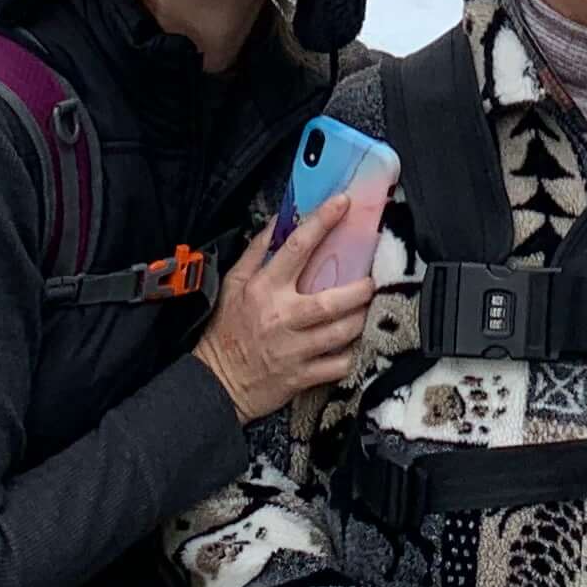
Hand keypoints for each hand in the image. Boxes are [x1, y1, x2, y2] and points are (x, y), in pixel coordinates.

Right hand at [195, 191, 375, 418]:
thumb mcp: (232, 285)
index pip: (297, 248)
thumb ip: (255, 252)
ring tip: (366, 310)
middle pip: (331, 300)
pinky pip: (338, 365)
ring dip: (359, 319)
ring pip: (340, 332)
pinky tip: (355, 345)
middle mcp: (281, 317)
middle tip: (370, 282)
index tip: (343, 204)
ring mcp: (293, 349)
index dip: (322, 222)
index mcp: (264, 289)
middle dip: (359, 290)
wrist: (215, 382)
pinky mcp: (302, 376)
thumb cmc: (225, 331)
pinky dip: (351, 354)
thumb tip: (277, 222)